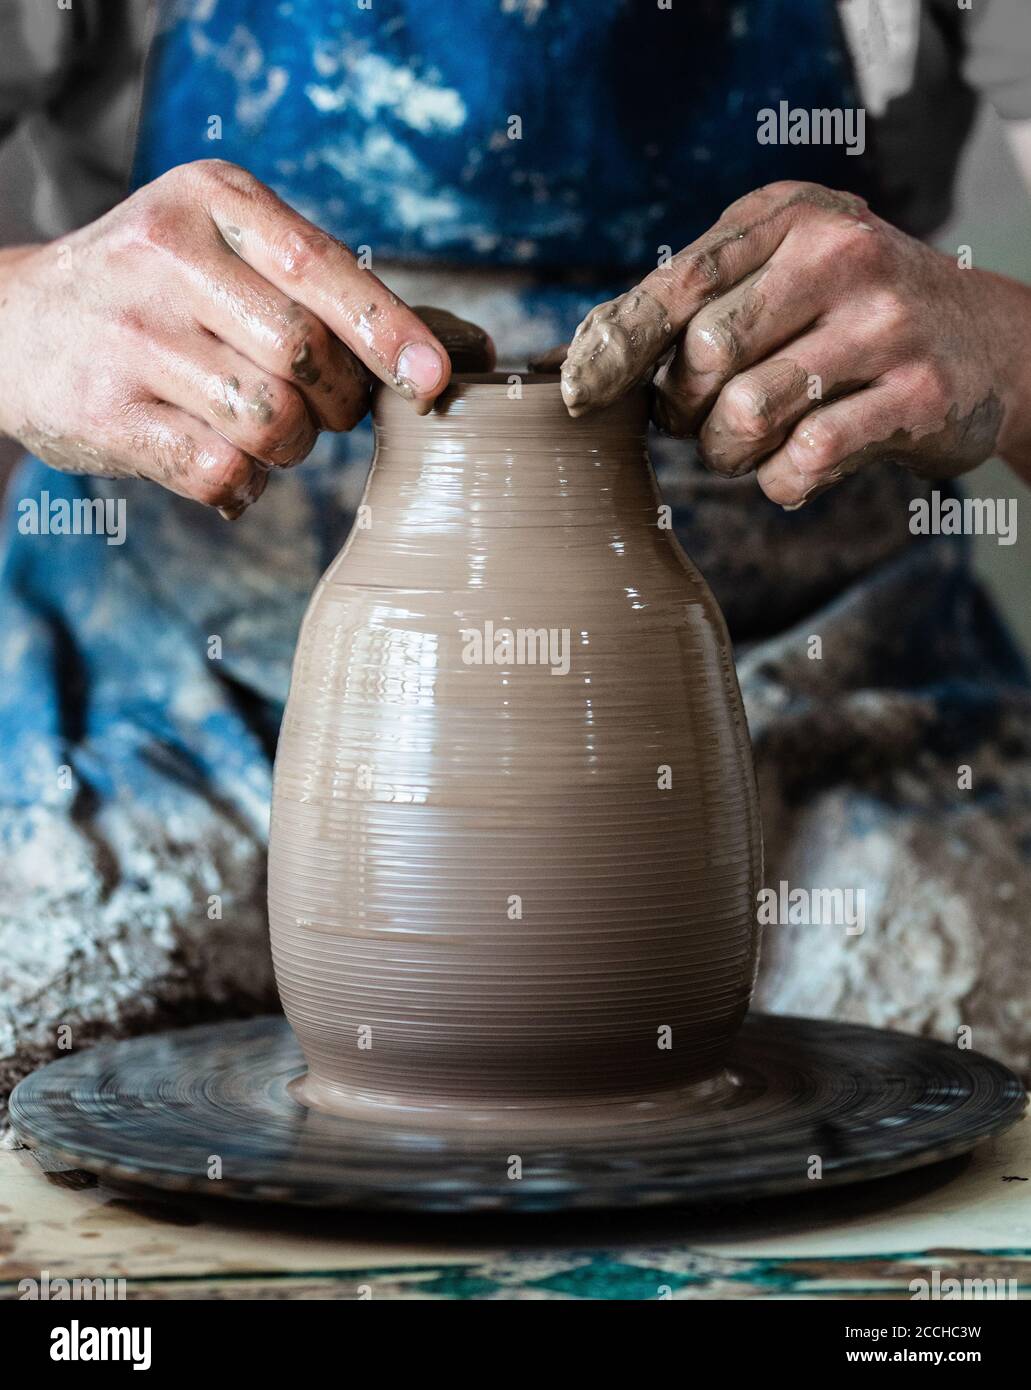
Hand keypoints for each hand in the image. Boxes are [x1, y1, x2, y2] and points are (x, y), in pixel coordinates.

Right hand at [0, 160, 470, 517]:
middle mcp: (166, 256)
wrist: (19, 325)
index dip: (389, 331)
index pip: (323, 269)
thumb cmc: (166, 294)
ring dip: (290, 447)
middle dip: (338, 402)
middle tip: (323, 406)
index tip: (436, 378)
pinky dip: (242, 485)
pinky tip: (226, 466)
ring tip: (261, 429)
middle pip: (307, 357)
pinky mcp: (104, 413)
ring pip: (270, 421)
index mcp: (215, 201)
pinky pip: (219, 472)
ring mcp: (130, 336)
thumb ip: (341, 292)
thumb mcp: (238, 254)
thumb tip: (472, 351)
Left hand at [561, 181, 1030, 505]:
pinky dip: (781, 481)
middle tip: (698, 419)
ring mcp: (885, 326)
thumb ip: (688, 300)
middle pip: (704, 356)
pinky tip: (796, 465)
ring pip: (747, 414)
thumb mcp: (777, 272)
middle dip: (681, 409)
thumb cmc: (850, 311)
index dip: (616, 345)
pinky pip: (805, 461)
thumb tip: (576, 356)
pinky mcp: (918, 396)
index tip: (575, 391)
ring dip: (727, 451)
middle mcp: (840, 257)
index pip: (679, 282)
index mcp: (790, 218)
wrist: (988, 341)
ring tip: (744, 444)